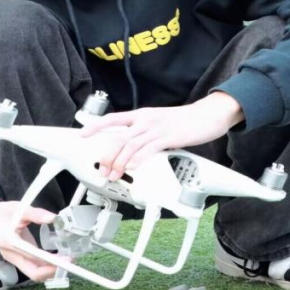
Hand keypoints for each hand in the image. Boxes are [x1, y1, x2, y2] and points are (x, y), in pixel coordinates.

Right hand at [0, 196, 60, 281]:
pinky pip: (33, 266)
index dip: (49, 262)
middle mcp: (11, 254)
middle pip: (33, 273)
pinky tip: (57, 259)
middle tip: (70, 261)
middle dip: (52, 271)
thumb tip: (54, 218)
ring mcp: (14, 258)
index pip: (31, 258)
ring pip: (34, 272)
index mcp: (9, 242)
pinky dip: (46, 265)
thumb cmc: (2, 212)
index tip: (65, 260)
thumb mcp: (19, 209)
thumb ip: (36, 214)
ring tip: (67, 260)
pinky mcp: (19, 258)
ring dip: (51, 269)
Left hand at [82, 92, 244, 180]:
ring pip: (130, 145)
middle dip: (107, 155)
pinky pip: (148, 149)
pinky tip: (133, 168)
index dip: (95, 126)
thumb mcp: (160, 122)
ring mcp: (156, 128)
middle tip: (101, 169)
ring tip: (113, 174)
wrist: (207, 115)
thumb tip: (133, 148)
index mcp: (141, 115)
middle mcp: (145, 120)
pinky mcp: (168, 137)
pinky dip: (137, 160)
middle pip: (118, 137)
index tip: (82, 134)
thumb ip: (146, 133)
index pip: (112, 118)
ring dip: (119, 162)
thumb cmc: (185, 121)